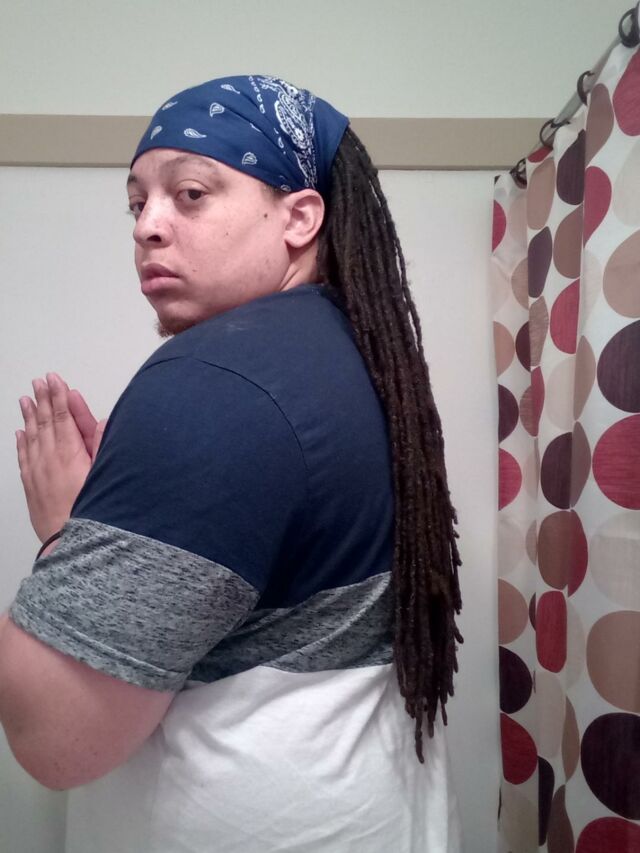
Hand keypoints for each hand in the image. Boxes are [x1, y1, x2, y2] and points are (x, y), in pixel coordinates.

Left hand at [16, 374, 99, 542]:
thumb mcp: (104, 476)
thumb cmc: (90, 511)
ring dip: (29, 416)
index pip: (63, 417)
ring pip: (31, 436)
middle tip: (40, 381)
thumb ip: (102, 447)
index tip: (56, 380)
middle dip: (44, 399)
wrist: (68, 543)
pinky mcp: (31, 486)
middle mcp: (50, 459)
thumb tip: (102, 423)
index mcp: (70, 454)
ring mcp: (37, 472)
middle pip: (45, 422)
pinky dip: (21, 442)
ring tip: (26, 398)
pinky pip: (23, 457)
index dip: (59, 397)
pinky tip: (20, 432)